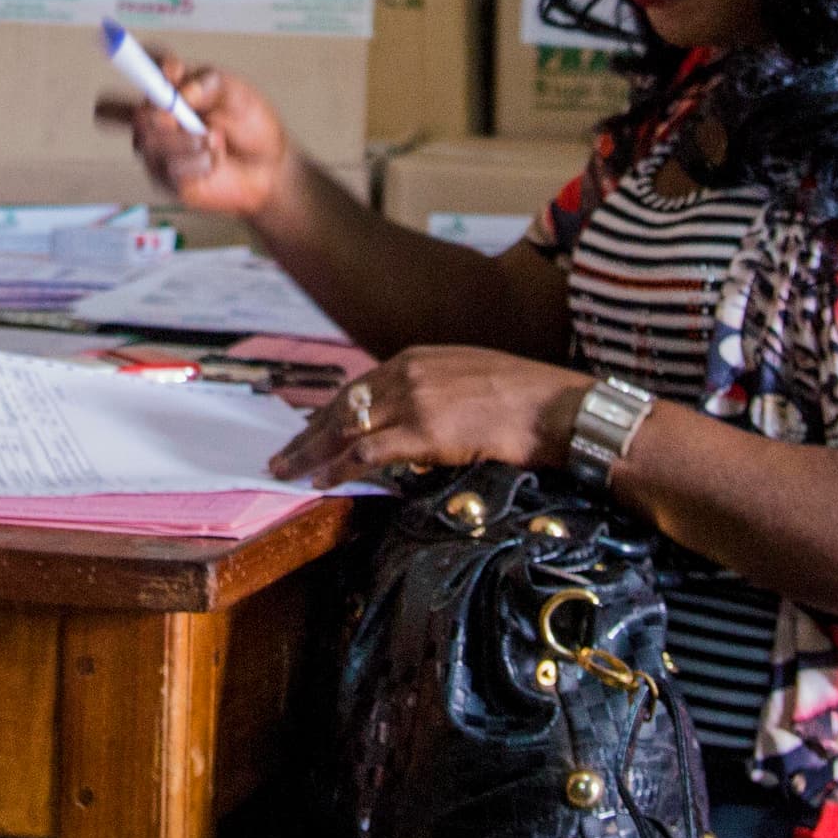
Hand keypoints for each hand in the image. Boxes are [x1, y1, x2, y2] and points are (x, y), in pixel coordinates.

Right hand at [92, 50, 298, 217]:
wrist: (269, 167)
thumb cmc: (250, 125)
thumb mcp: (237, 93)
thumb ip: (210, 84)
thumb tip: (184, 90)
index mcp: (170, 88)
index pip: (142, 68)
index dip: (142, 63)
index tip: (172, 70)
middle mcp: (158, 117)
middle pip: (134, 114)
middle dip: (159, 115)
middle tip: (178, 117)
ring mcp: (159, 149)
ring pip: (149, 143)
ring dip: (187, 141)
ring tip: (214, 139)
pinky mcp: (167, 179)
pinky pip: (170, 169)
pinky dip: (199, 163)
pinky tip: (214, 161)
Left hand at [266, 346, 594, 487]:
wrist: (555, 406)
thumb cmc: (523, 396)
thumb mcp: (468, 377)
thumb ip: (433, 390)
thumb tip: (413, 417)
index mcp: (416, 357)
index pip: (358, 386)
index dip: (329, 412)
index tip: (309, 430)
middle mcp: (407, 373)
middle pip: (342, 405)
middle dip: (309, 432)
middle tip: (282, 453)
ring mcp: (413, 401)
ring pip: (345, 428)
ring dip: (312, 452)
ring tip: (288, 470)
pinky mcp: (423, 432)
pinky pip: (366, 453)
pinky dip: (338, 467)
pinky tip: (322, 480)